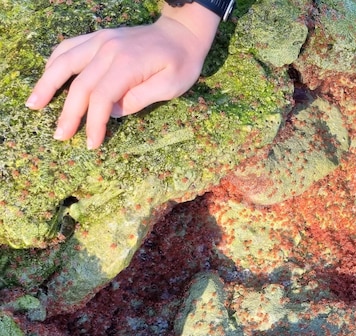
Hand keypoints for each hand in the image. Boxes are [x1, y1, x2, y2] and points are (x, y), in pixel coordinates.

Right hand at [26, 4, 219, 148]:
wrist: (182, 33)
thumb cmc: (182, 62)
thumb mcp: (172, 86)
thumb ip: (141, 99)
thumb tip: (113, 112)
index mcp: (128, 64)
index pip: (102, 97)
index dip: (94, 122)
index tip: (91, 143)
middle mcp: (108, 50)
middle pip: (79, 84)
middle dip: (68, 113)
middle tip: (60, 135)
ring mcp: (101, 40)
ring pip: (64, 62)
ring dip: (47, 84)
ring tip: (34, 104)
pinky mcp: (99, 38)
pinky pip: (68, 47)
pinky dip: (54, 63)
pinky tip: (47, 78)